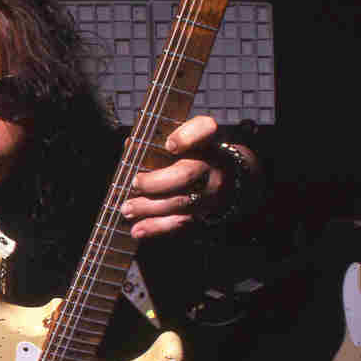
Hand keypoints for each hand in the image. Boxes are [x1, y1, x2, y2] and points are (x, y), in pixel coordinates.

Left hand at [121, 115, 253, 237]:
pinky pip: (180, 223)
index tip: (169, 144)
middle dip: (156, 182)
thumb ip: (162, 139)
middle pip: (186, 174)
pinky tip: (137, 230)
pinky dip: (156, 228)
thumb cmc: (199, 154)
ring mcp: (212, 193)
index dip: (187, 137)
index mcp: (208, 141)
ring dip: (149, 207)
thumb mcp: (189, 141)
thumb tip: (130, 146)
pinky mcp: (207, 214)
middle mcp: (214, 166)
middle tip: (135, 183)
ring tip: (126, 208)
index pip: (205, 130)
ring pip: (180, 202)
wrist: (234, 179)